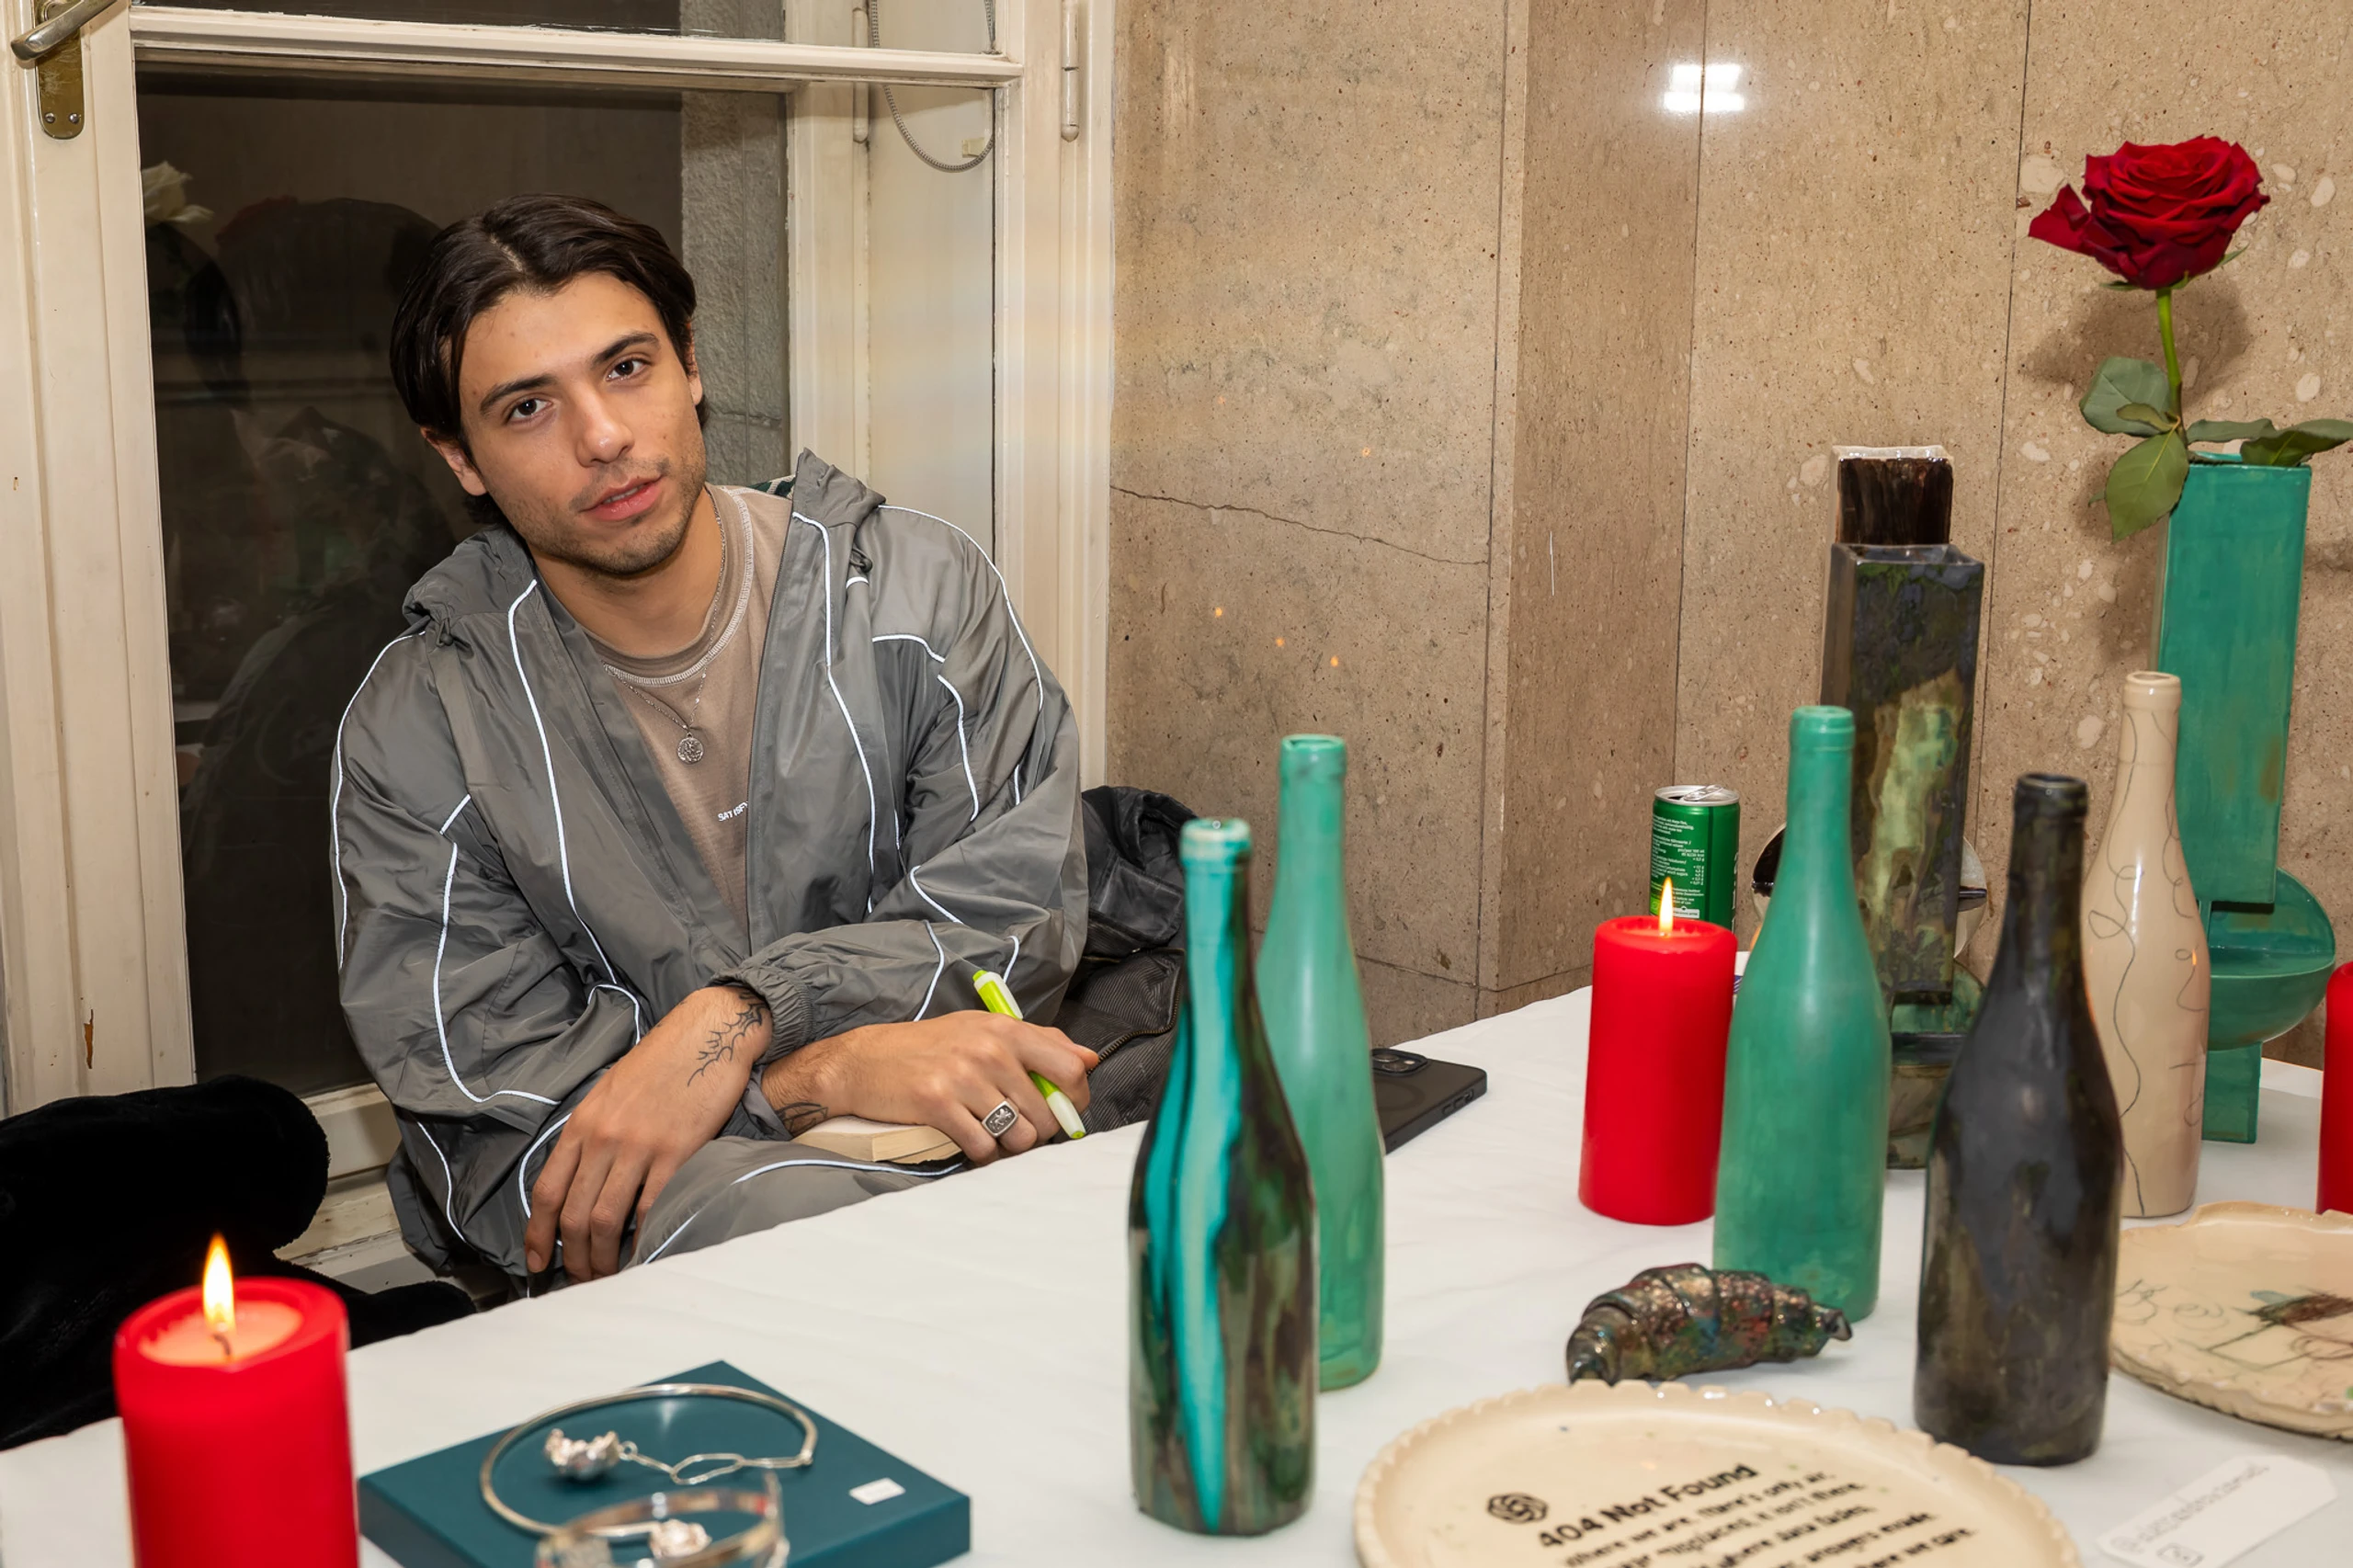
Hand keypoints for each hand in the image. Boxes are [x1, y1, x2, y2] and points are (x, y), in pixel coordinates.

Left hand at [524, 984, 770, 1280]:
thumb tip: (580, 1183)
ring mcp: (639, 1146)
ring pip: (607, 1220)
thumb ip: (591, 1136)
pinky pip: (651, 1208)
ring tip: (611, 1276)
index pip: (547, 1191)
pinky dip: (644, 1238)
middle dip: (575, 1259)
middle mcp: (603, 1137)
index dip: (537, 1235)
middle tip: (583, 1281)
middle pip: (575, 1216)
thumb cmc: (659, 1065)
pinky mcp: (677, 1152)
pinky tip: (645, 1252)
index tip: (538, 1263)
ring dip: (605, 1258)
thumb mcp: (609, 1094)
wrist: (706, 1035)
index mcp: (582, 1124)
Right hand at [761, 1012, 1098, 1163]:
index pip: (1069, 1068)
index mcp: (1005, 1029)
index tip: (1064, 1111)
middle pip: (1046, 1112)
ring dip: (1010, 1145)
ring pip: (1019, 1135)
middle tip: (1017, 1130)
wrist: (862, 1061)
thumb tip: (1089, 1060)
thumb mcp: (983, 1030)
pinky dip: (981, 1154)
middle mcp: (989, 1050)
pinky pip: (983, 1147)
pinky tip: (968, 1140)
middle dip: (1038, 1131)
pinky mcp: (938, 1104)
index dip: (1075, 1099)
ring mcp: (963, 1077)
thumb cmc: (928, 1047)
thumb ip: (1039, 1043)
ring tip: (992, 1134)